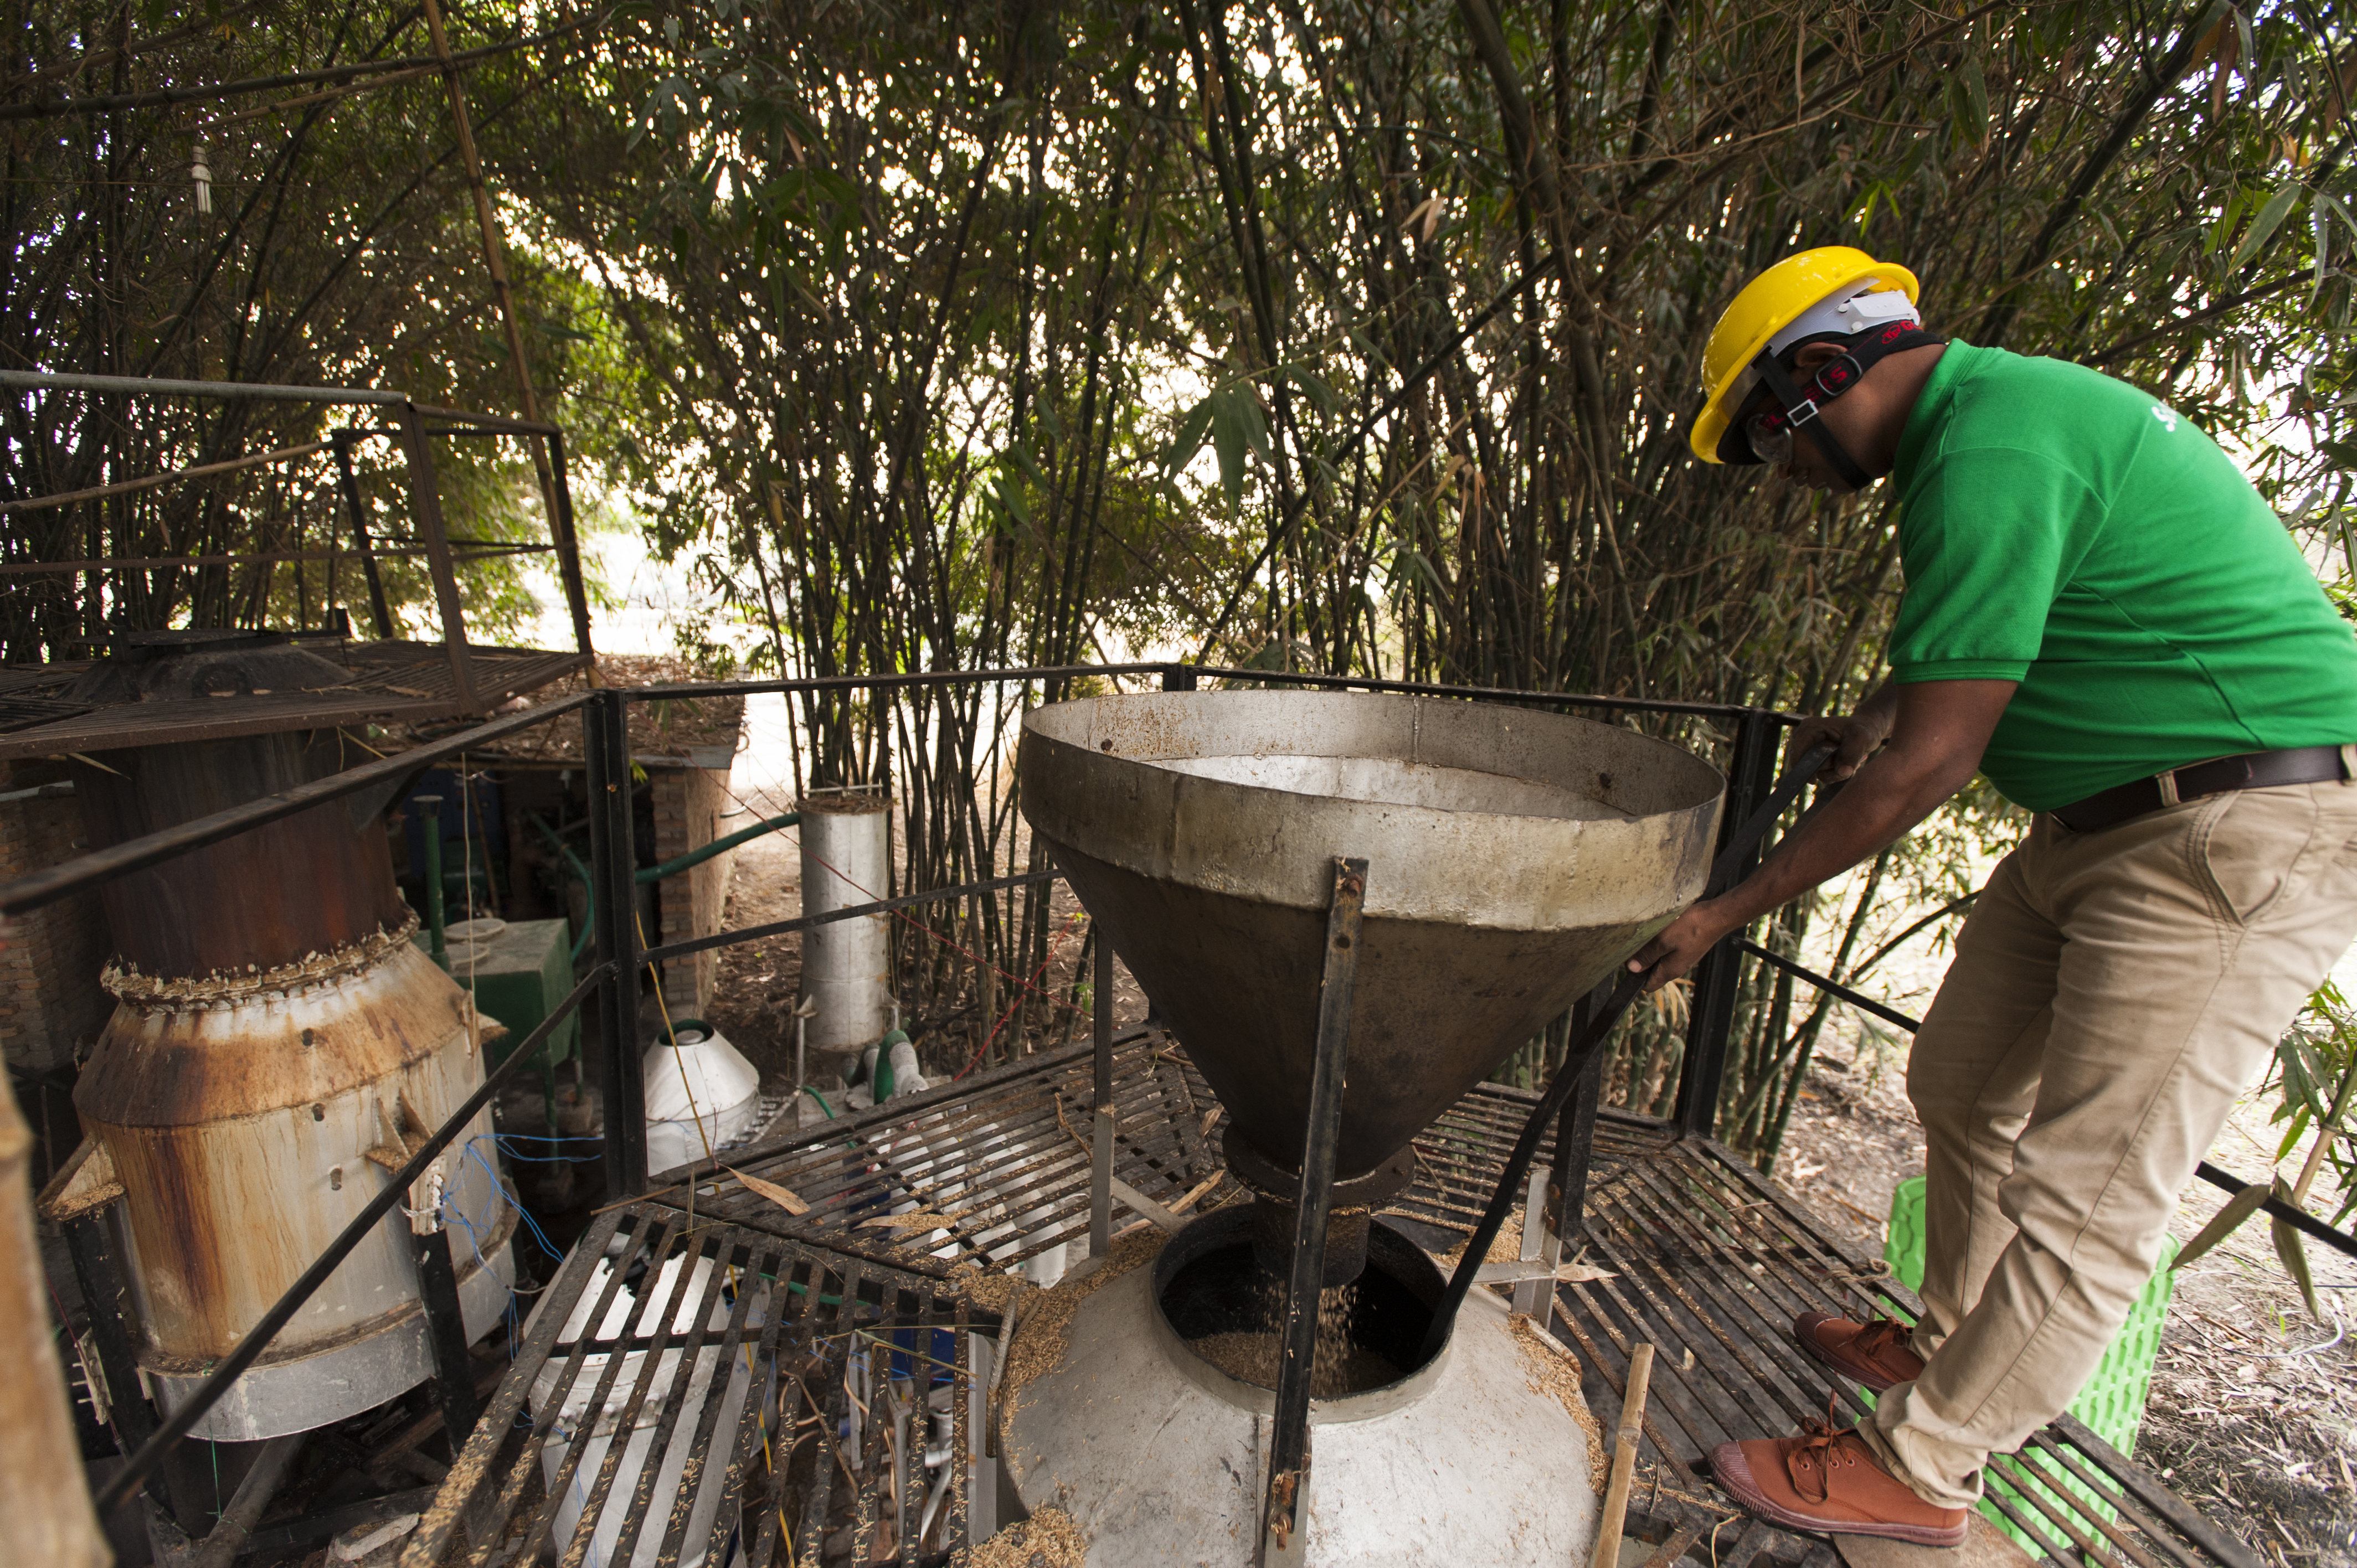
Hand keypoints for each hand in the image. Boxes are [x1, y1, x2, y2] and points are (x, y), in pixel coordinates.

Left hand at [1626, 898, 1740, 991]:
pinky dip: (1660, 943)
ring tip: (1645, 936)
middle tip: (1634, 945)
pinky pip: (1667, 950)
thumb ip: (1647, 955)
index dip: (1635, 977)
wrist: (1716, 916)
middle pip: (1652, 972)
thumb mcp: (1664, 940)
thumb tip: (1632, 968)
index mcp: (1670, 971)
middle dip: (1641, 962)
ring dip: (1650, 951)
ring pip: (1659, 959)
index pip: (1648, 985)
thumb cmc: (1691, 927)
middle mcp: (1676, 968)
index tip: (1627, 962)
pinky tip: (1658, 931)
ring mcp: (1682, 958)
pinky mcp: (1685, 948)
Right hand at [1789, 703, 1893, 780]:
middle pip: (1806, 765)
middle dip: (1827, 769)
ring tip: (1848, 762)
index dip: (1805, 767)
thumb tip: (1843, 772)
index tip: (1815, 780)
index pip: (1797, 752)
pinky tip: (1844, 764)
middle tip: (1847, 764)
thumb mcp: (1861, 738)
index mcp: (1811, 728)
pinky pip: (1821, 774)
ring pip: (1815, 772)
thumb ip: (1852, 754)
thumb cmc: (1864, 730)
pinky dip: (1834, 773)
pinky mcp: (1816, 758)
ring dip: (1833, 773)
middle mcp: (1806, 737)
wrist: (1868, 731)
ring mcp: (1810, 748)